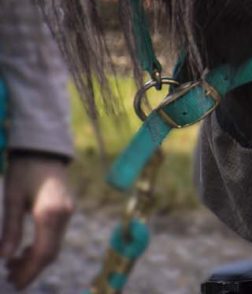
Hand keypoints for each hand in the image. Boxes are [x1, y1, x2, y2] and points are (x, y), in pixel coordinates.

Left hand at [0, 157, 73, 289]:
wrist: (44, 148)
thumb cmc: (24, 170)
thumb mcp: (12, 199)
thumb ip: (11, 230)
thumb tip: (5, 257)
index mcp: (50, 213)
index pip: (43, 252)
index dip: (29, 271)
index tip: (14, 283)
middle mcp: (64, 215)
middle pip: (51, 252)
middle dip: (32, 269)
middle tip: (10, 279)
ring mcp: (68, 212)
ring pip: (54, 245)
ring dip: (36, 259)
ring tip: (13, 266)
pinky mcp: (66, 210)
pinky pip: (56, 236)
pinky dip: (42, 247)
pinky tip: (26, 249)